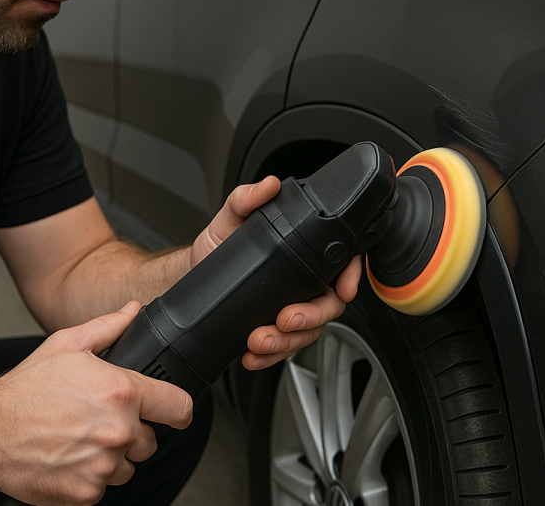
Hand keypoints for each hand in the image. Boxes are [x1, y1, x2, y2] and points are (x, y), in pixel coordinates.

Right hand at [0, 302, 191, 505]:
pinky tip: (69, 456)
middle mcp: (118, 430)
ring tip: (81, 437)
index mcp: (121, 391)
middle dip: (133, 431)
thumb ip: (109, 327)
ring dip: (112, 456)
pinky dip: (91, 476)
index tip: (173, 411)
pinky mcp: (86, 493)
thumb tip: (133, 311)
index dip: (178, 409)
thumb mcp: (68, 344)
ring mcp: (103, 466)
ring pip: (128, 466)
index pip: (180, 407)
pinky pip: (104, 486)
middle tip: (101, 419)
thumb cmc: (26, 389)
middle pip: (151, 440)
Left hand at [190, 176, 362, 371]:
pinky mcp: (274, 332)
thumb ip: (247, 198)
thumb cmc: (219, 243)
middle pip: (329, 305)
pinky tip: (252, 356)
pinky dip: (269, 357)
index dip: (350, 276)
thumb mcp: (230, 216)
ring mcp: (291, 308)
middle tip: (286, 320)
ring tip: (259, 340)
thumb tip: (266, 186)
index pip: (342, 262)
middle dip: (311, 318)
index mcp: (304, 251)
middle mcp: (303, 281)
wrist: (194, 272)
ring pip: (307, 333)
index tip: (342, 289)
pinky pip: (283, 350)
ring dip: (287, 342)